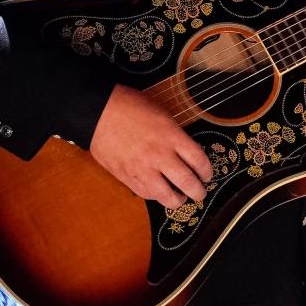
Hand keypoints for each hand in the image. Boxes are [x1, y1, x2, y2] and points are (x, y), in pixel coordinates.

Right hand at [89, 84, 212, 207]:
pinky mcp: (126, 176)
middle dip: (198, 192)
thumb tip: (186, 151)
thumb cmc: (130, 105)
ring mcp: (142, 168)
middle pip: (188, 182)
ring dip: (178, 200)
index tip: (207, 175)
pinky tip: (159, 193)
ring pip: (167, 195)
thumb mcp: (162, 113)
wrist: (98, 111)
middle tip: (200, 193)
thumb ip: (175, 134)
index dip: (207, 171)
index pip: (199, 161)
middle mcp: (160, 155)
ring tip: (180, 198)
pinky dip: (156, 196)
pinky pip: (146, 193)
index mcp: (172, 136)